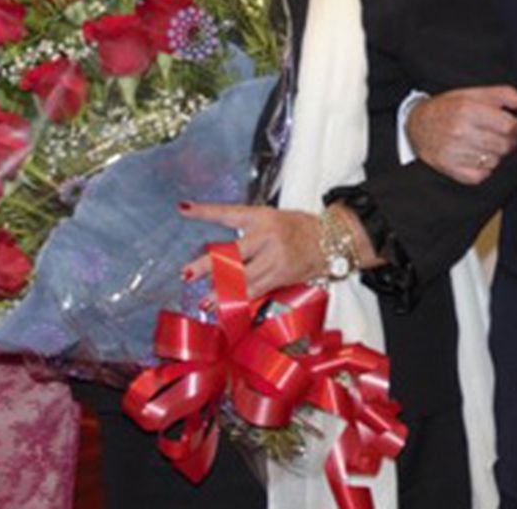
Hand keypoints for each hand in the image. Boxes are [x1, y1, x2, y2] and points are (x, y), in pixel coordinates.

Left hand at [178, 202, 322, 296]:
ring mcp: (276, 258)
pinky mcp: (282, 276)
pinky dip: (239, 299)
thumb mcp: (272, 220)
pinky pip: (256, 290)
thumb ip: (247, 232)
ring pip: (243, 278)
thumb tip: (218, 253)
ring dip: (220, 291)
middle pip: (232, 254)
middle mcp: (267, 236)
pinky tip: (226, 307)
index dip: (205, 212)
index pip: (229, 214)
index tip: (184, 209)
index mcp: (262, 217)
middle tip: (187, 274)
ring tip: (203, 301)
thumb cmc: (299, 228)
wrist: (332, 240)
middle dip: (208, 266)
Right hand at [408, 84, 516, 184]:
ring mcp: (454, 153)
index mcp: (467, 110)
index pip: (508, 126)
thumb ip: (501, 94)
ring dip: (496, 154)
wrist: (417, 125)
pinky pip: (481, 176)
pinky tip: (477, 157)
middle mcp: (460, 132)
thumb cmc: (447, 108)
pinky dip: (484, 169)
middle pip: (504, 146)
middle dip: (508, 141)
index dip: (516, 126)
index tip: (512, 125)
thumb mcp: (472, 94)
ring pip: (495, 161)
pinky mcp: (451, 169)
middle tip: (500, 136)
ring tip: (486, 145)